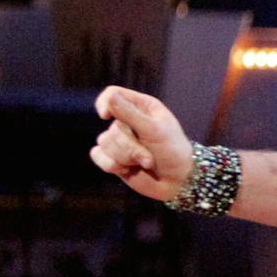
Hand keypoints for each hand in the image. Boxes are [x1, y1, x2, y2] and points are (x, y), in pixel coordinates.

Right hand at [91, 86, 193, 204]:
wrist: (178, 182)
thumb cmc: (173, 152)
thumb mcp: (154, 130)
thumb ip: (131, 114)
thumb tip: (109, 96)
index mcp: (141, 106)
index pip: (112, 94)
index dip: (106, 103)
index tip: (106, 116)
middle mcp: (128, 120)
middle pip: (112, 127)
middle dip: (130, 147)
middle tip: (150, 159)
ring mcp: (120, 139)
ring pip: (104, 142)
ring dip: (126, 158)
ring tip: (146, 164)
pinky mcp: (113, 156)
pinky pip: (97, 155)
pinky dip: (111, 165)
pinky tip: (127, 170)